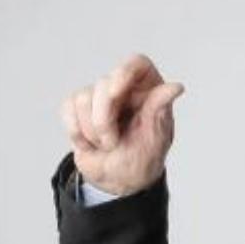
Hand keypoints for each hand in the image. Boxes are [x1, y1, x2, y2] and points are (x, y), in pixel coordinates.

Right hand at [59, 53, 185, 195]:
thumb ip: (159, 109)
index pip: (137, 63)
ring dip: (92, 131)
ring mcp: (99, 96)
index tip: (116, 93)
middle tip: (114, 142)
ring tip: (107, 145)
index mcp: (149, 90)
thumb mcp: (156, 137)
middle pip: (104, 83)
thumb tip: (176, 87)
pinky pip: (68, 108)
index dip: (123, 73)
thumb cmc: (143, 158)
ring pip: (83, 97)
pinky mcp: (77, 107)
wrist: (120, 180)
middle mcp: (124, 87)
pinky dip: (77, 131)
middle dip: (104, 120)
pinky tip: (90, 144)